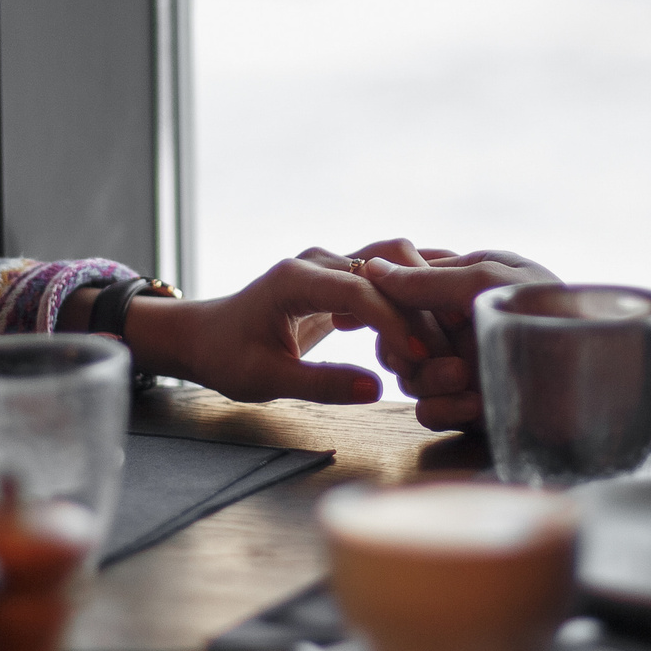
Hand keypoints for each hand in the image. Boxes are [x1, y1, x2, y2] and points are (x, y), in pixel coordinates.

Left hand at [121, 246, 435, 404]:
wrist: (205, 336)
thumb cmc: (228, 357)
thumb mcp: (267, 379)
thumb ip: (321, 383)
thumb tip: (377, 388)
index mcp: (295, 279)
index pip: (361, 290)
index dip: (395, 322)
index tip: (421, 357)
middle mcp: (319, 262)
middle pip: (388, 265)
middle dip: (420, 305)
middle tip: (445, 350)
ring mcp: (332, 264)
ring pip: (395, 263)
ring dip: (421, 296)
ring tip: (442, 341)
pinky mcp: (342, 277)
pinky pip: (388, 278)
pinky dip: (411, 300)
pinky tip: (425, 334)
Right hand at [356, 248, 561, 430]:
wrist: (608, 385)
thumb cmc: (556, 318)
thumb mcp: (489, 284)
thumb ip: (428, 280)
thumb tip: (373, 267)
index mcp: (470, 283)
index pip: (406, 289)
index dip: (388, 303)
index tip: (374, 315)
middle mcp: (464, 324)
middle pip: (398, 336)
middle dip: (407, 347)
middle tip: (422, 353)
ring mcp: (467, 367)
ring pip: (408, 375)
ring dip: (429, 379)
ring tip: (464, 379)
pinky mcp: (473, 409)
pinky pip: (428, 411)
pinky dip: (443, 409)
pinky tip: (473, 406)